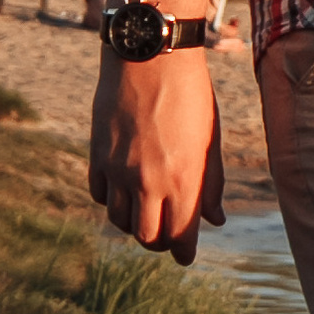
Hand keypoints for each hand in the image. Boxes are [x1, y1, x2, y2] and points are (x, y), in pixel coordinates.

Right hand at [88, 51, 224, 264]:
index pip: (181, 236)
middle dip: (159, 242)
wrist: (150, 57)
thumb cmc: (191, 96)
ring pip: (120, 221)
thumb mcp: (210, 140)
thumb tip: (216, 219)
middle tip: (167, 234)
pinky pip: (100, 196)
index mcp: (185, 179)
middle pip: (147, 237)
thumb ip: (212, 183)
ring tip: (146, 211)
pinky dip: (112, 201)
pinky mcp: (97, 156)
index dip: (184, 252)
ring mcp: (119, 171)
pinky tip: (125, 190)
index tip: (185, 256)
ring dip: (134, 223)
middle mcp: (149, 181)